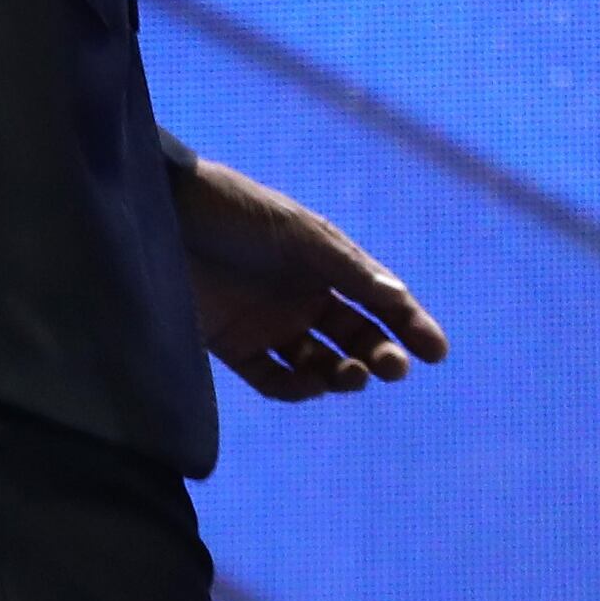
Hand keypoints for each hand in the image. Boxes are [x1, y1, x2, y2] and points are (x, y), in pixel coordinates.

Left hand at [171, 152, 447, 400]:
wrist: (163, 215)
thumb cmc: (236, 213)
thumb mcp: (299, 235)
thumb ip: (347, 269)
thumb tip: (399, 297)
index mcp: (327, 262)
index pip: (379, 300)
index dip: (410, 324)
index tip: (436, 351)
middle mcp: (303, 295)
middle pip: (355, 336)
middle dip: (380, 353)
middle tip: (393, 367)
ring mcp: (268, 322)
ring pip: (320, 363)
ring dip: (343, 374)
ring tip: (353, 374)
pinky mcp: (232, 345)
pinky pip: (274, 377)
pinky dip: (297, 387)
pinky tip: (313, 382)